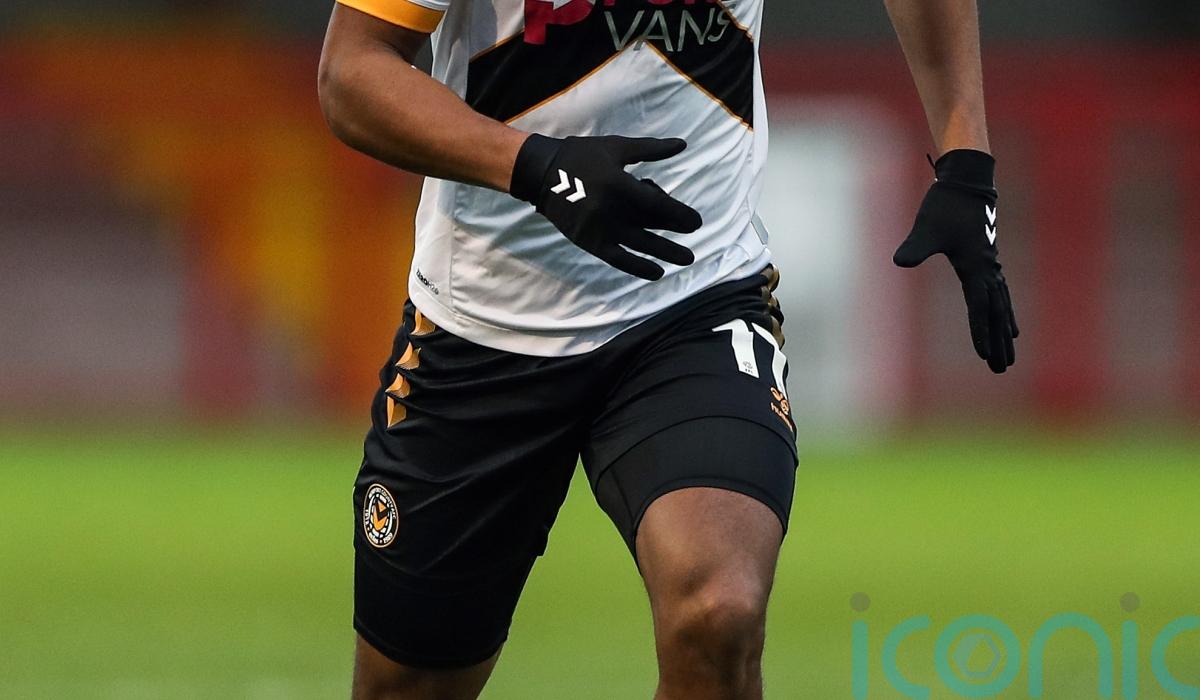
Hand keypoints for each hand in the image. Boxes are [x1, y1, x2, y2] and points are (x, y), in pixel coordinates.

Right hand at [510, 134, 702, 280]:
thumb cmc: (582, 156)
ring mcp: (600, 229)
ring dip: (666, 253)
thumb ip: (651, 149)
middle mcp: (611, 210)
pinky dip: (638, 268)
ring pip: (640, 245)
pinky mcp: (590, 242)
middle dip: (676, 231)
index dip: (680, 214)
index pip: (658, 205)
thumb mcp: (617, 148)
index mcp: (618, 184)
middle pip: (652, 225)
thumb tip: (682, 144)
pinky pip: (619, 260)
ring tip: (686, 259)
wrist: (541, 174)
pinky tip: (657, 272)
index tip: (695, 222)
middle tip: (695, 234)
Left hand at [893, 149, 1018, 373]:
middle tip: (1001, 369)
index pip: (978, 307)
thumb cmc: (945, 206)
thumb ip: (915, 248)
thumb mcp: (926, 228)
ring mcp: (991, 266)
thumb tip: (899, 262)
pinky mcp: (989, 262)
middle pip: (996, 314)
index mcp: (974, 267)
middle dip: (998, 342)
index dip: (980, 332)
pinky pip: (1002, 295)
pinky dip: (1006, 313)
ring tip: (1010, 357)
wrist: (967, 183)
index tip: (984, 355)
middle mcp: (988, 270)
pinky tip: (1011, 326)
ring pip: (1002, 307)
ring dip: (1005, 333)